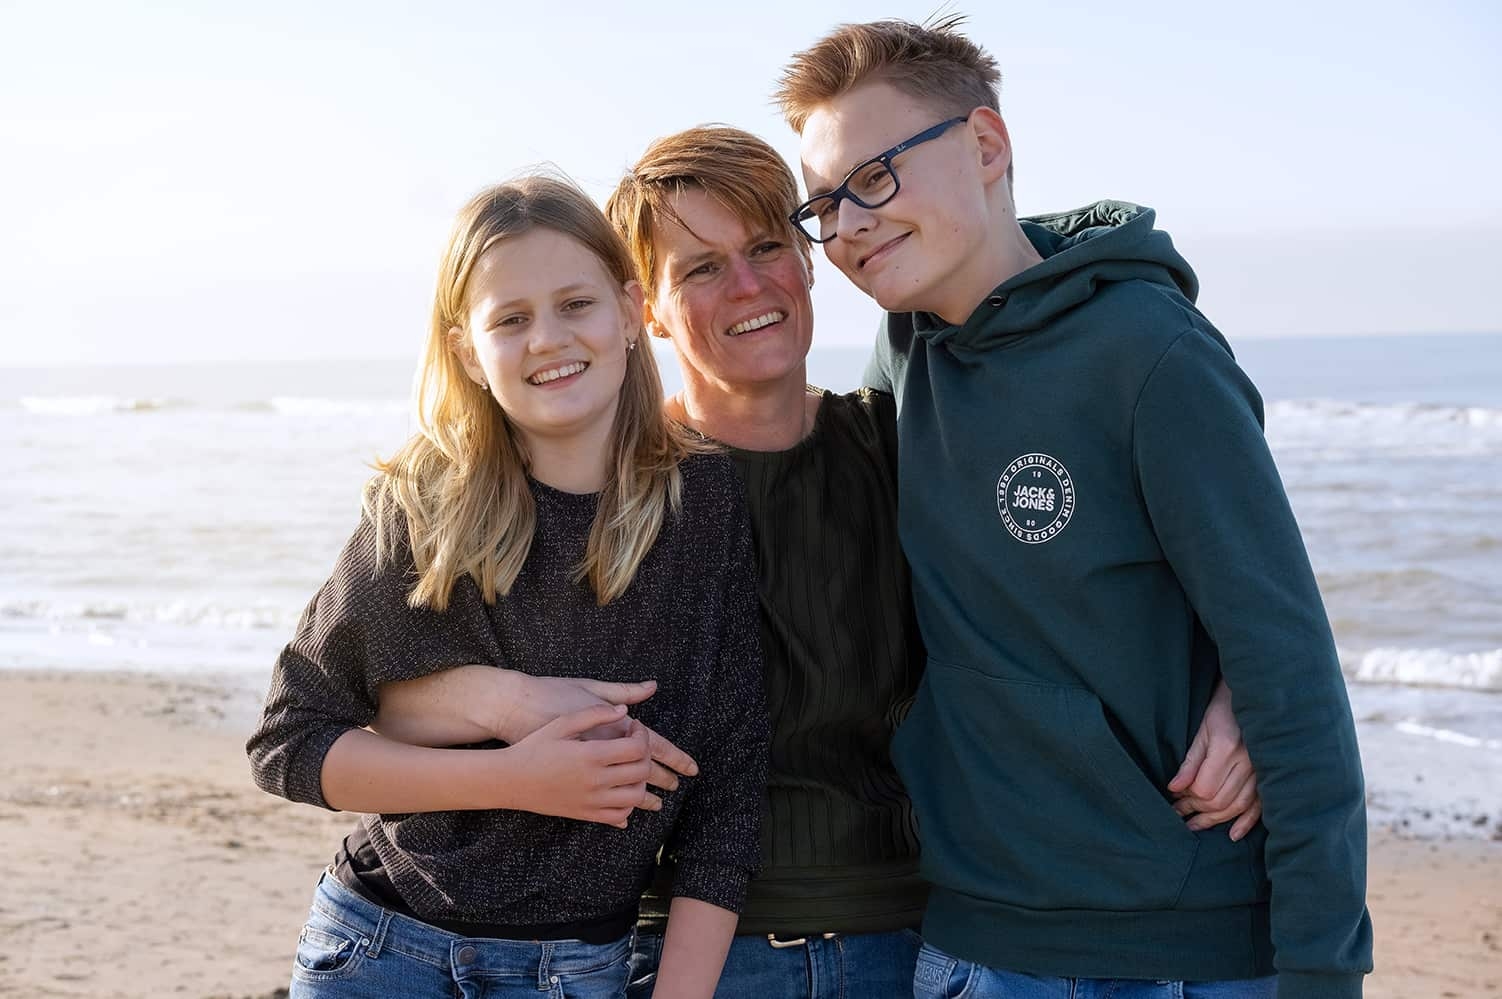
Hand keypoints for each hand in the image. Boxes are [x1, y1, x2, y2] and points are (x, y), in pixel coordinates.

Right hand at [500, 674, 697, 796]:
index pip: (637, 748)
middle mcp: (595, 781)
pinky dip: (629, 804)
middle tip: (636, 745)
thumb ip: (595, 714)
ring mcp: (591, 801)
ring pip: (635, 797)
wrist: (510, 780)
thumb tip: (623, 710)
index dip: (642, 735)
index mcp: (591, 755)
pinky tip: (622, 790)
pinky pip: (619, 815)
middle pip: (641, 772)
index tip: (635, 728)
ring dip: (641, 781)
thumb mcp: (562, 723)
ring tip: (631, 767)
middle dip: (645, 756)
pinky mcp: (586, 815)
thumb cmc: (534, 747)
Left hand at [1168, 680, 1262, 840]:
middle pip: (1220, 800)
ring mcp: (1262, 771)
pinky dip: (1247, 821)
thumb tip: (1173, 789)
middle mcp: (1248, 762)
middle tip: (1180, 814)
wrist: (1254, 700)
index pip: (1204, 788)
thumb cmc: (1223, 711)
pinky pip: (1260, 805)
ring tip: (1196, 826)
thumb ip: (1189, 762)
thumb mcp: (1201, 731)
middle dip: (1197, 811)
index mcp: (1227, 749)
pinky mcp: (1270, 776)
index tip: (1174, 799)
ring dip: (1216, 820)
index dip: (1187, 798)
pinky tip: (1234, 835)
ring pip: (1238, 805)